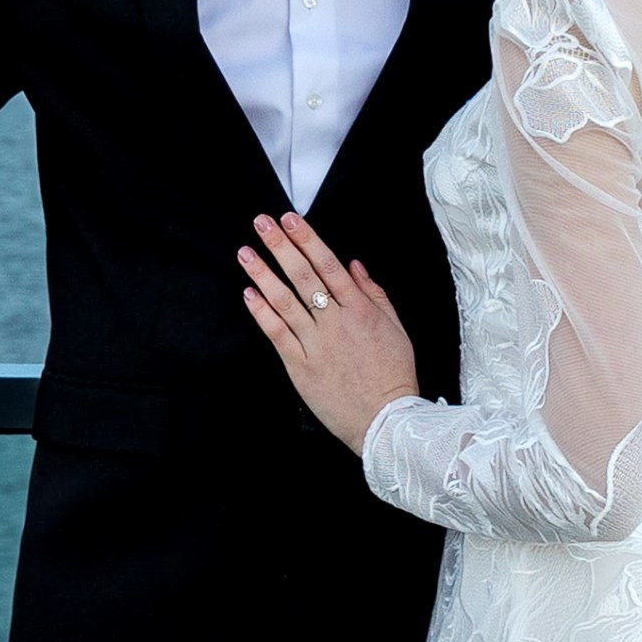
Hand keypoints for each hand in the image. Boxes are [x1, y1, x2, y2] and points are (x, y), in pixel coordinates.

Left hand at [239, 212, 419, 453]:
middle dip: (280, 246)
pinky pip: (278, 334)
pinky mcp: (301, 368)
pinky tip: (250, 294)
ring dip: (263, 274)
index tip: (290, 219)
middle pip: (303, 276)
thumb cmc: (394, 375)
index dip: (307, 239)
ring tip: (245, 252)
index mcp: (361, 309)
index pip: (328, 265)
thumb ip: (374, 293)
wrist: (385, 421)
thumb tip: (353, 264)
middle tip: (261, 223)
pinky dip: (262, 313)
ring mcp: (317, 345)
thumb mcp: (396, 328)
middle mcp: (336, 322)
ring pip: (285, 301)